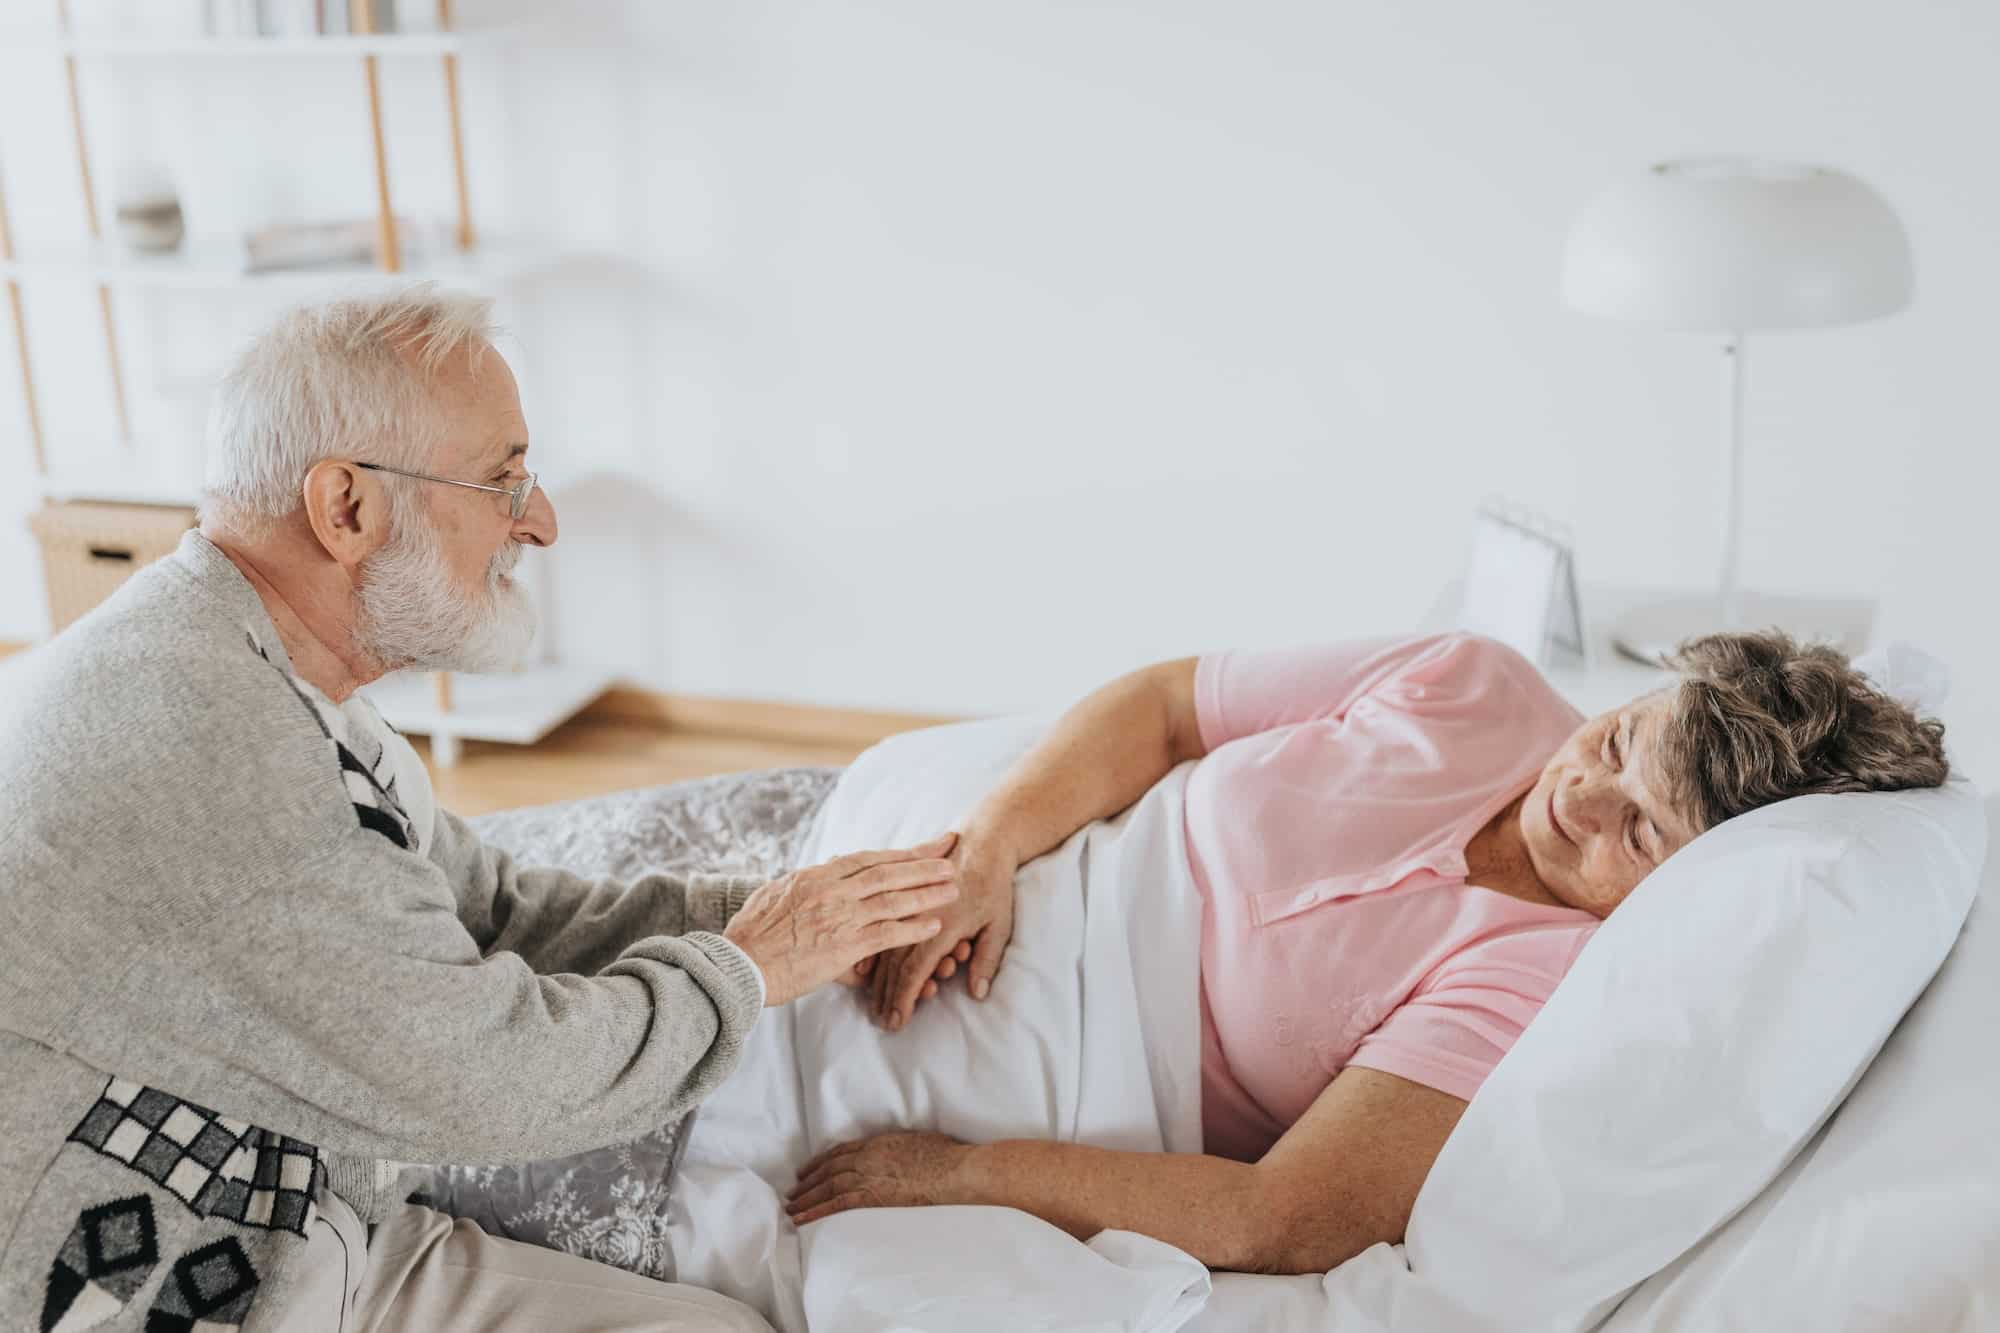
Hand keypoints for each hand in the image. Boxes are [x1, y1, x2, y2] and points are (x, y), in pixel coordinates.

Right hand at [723, 835, 958, 1006]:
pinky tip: (935, 925)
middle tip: (952, 856)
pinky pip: (887, 934)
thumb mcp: (776, 895)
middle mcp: (831, 890)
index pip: (868, 858)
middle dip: (923, 864)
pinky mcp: (843, 947)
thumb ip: (806, 883)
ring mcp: (839, 917)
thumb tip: (826, 869)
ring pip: (893, 899)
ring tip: (953, 888)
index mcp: (816, 876)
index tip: (925, 846)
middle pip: (887, 871)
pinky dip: (913, 928)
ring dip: (927, 892)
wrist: (737, 965)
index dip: (901, 852)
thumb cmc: (751, 935)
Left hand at [786, 1131, 970, 1225]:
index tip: (808, 1171)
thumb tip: (894, 1154)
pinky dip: (816, 1211)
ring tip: (791, 1208)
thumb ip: (896, 1148)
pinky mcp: (872, 1196)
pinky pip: (836, 1204)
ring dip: (806, 1198)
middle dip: (808, 1182)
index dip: (821, 1162)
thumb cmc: (945, 1156)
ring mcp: (868, 1175)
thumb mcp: (915, 1142)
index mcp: (877, 1142)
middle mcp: (867, 1157)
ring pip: (827, 1186)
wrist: (953, 1170)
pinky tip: (802, 1219)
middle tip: (792, 1193)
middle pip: (828, 1169)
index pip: (840, 1152)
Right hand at [869, 825, 1018, 1029]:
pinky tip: (864, 972)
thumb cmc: (993, 887)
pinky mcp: (906, 900)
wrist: (983, 842)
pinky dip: (874, 953)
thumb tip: (977, 993)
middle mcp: (920, 916)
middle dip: (888, 996)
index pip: (915, 969)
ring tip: (877, 1006)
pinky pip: (882, 928)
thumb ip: (985, 960)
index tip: (897, 1020)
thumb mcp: (998, 925)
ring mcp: (910, 906)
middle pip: (894, 964)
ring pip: (886, 948)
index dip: (904, 998)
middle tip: (884, 1022)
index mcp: (943, 924)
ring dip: (880, 980)